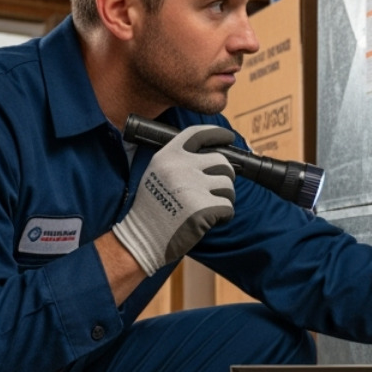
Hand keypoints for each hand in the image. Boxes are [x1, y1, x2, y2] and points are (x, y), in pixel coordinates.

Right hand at [111, 123, 235, 274]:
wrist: (142, 238)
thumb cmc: (152, 209)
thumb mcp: (156, 174)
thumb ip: (180, 162)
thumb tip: (214, 156)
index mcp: (167, 156)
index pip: (198, 134)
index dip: (217, 134)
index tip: (229, 137)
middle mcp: (180, 167)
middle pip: (222, 162)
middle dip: (224, 177)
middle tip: (214, 191)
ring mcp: (192, 187)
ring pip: (228, 186)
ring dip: (224, 198)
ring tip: (207, 208)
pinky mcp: (203, 209)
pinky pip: (228, 207)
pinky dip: (223, 216)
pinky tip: (208, 221)